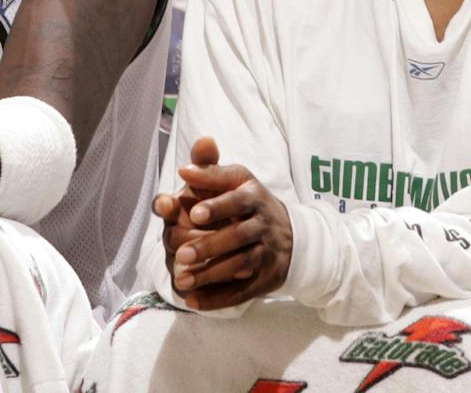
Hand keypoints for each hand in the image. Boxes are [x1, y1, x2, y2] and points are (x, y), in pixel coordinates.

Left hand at [154, 135, 292, 310]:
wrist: (290, 233)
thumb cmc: (248, 203)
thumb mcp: (236, 181)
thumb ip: (209, 172)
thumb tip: (184, 168)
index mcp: (253, 195)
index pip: (237, 200)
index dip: (217, 206)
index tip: (194, 213)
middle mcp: (264, 223)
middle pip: (238, 235)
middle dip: (209, 245)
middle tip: (180, 254)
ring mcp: (267, 251)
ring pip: (241, 264)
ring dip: (210, 274)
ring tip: (181, 279)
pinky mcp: (267, 277)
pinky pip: (244, 290)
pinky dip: (218, 298)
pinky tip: (193, 301)